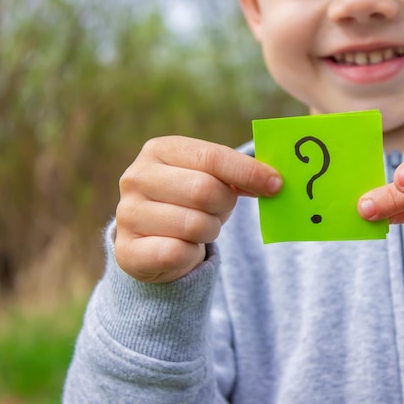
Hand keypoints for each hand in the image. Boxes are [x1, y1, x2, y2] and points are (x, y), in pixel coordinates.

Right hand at [115, 136, 281, 282]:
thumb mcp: (211, 178)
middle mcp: (136, 177)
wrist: (154, 242)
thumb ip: (238, 173)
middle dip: (224, 205)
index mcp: (159, 150)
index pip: (212, 157)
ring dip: (209, 231)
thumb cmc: (190, 202)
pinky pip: (177, 253)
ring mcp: (127, 214)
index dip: (248, 172)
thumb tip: (273, 181)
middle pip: (204, 191)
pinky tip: (183, 249)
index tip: (276, 184)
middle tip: (221, 210)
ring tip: (199, 227)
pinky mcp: (127, 251)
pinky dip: (191, 255)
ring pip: (194, 225)